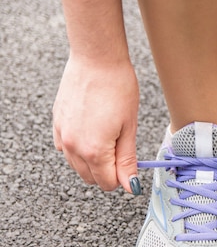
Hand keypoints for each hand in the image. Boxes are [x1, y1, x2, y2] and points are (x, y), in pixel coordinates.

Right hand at [53, 55, 139, 192]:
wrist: (97, 60)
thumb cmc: (118, 89)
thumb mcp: (129, 129)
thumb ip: (127, 161)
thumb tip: (130, 186)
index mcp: (94, 151)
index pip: (107, 183)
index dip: (122, 178)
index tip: (129, 165)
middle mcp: (73, 147)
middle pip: (90, 177)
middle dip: (107, 171)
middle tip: (121, 150)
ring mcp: (61, 135)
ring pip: (77, 165)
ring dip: (93, 161)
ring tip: (108, 138)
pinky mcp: (56, 123)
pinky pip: (65, 149)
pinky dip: (78, 148)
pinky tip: (92, 132)